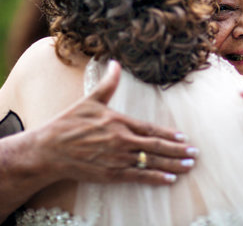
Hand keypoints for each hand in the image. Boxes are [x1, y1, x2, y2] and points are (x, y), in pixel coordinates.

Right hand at [33, 61, 197, 184]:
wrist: (47, 150)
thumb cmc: (67, 123)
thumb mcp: (90, 100)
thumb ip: (108, 83)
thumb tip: (115, 63)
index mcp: (119, 122)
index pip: (151, 129)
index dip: (170, 134)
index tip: (185, 138)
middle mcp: (122, 141)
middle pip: (156, 147)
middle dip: (178, 151)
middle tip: (195, 154)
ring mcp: (117, 159)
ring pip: (151, 162)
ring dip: (172, 165)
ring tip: (188, 166)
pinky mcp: (110, 174)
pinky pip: (138, 177)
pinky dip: (155, 178)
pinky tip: (169, 180)